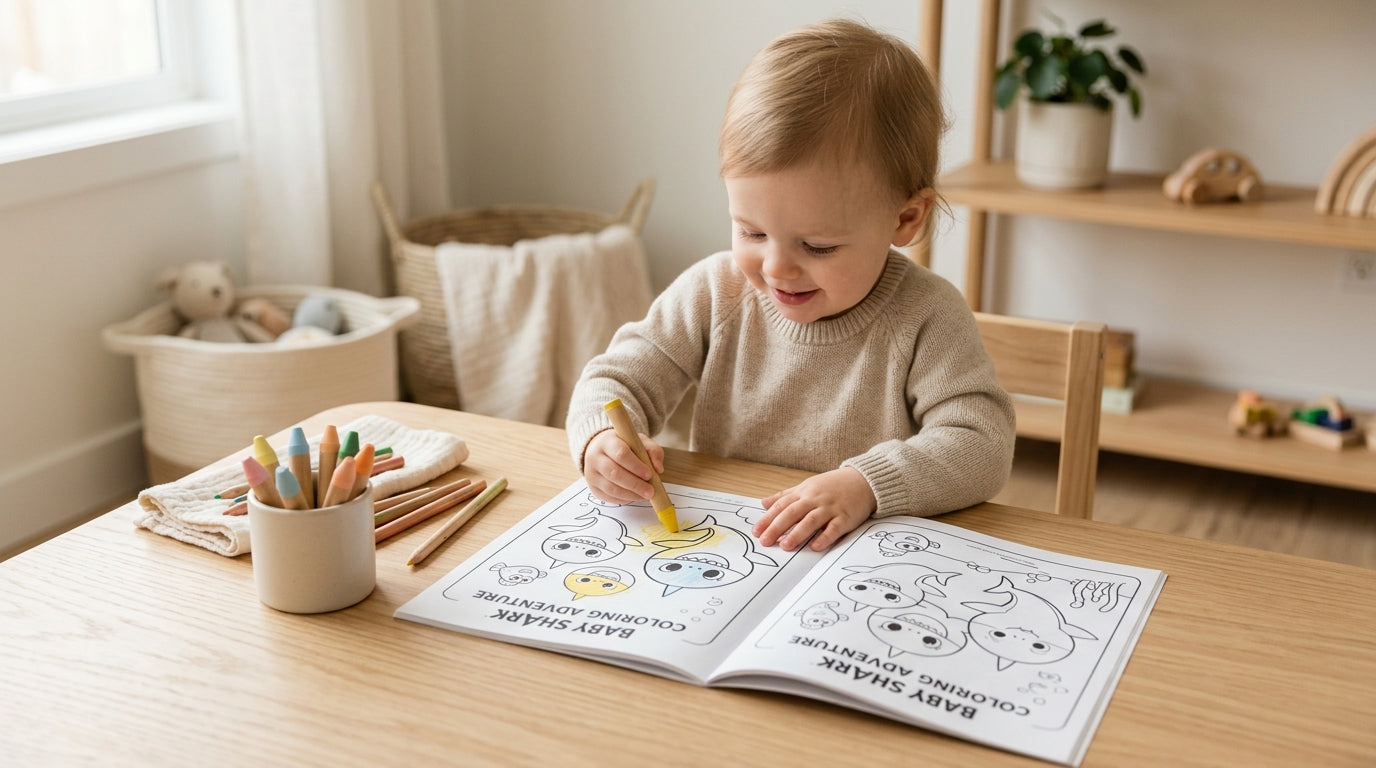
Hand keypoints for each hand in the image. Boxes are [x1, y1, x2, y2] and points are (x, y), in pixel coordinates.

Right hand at [582, 428, 665, 504]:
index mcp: (607, 442)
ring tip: (645, 495)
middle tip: (650, 491)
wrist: (601, 450)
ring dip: (631, 494)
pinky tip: (635, 496)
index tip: (649, 474)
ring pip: (611, 488)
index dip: (636, 466)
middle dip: (635, 484)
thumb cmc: (624, 445)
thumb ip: (653, 451)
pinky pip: (608, 497)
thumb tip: (658, 469)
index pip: (620, 454)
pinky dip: (624, 499)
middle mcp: (595, 457)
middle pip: (614, 473)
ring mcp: (591, 474)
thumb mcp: (640, 442)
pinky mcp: (592, 488)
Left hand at [753, 467, 875, 551]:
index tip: (756, 531)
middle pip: (793, 513)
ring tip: (785, 546)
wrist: (864, 481)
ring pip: (811, 520)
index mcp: (804, 493)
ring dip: (798, 533)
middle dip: (777, 527)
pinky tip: (815, 547)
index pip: (782, 505)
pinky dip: (824, 537)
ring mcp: (831, 508)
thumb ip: (785, 495)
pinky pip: (834, 528)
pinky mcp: (846, 517)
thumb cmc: (833, 486)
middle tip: (765, 541)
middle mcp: (815, 499)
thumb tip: (763, 503)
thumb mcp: (807, 486)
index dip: (768, 518)